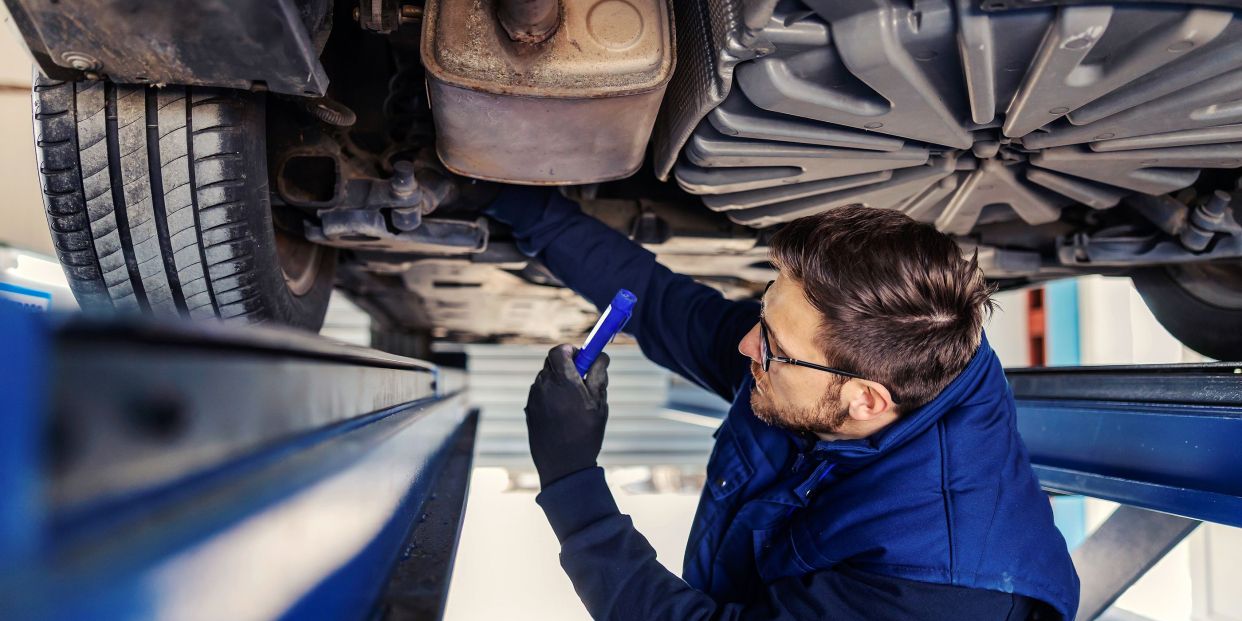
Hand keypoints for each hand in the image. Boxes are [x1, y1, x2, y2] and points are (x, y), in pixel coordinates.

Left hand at [525, 344, 609, 487]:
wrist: (564, 466)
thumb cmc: (585, 434)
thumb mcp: (599, 403)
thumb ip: (599, 375)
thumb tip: (600, 356)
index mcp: (563, 380)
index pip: (560, 350)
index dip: (571, 350)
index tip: (582, 358)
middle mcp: (543, 386)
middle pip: (551, 362)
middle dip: (566, 365)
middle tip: (581, 378)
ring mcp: (534, 398)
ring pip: (546, 378)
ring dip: (558, 382)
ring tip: (574, 403)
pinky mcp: (529, 410)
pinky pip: (540, 394)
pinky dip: (551, 396)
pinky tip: (563, 415)